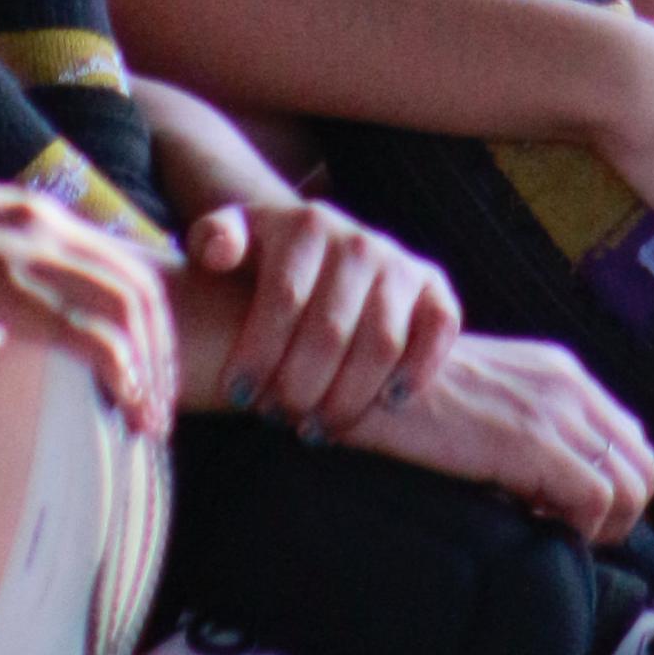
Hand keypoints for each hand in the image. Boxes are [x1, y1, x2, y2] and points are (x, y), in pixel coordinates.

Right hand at [0, 167, 177, 433]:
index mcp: (35, 217)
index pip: (123, 267)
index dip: (149, 327)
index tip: (151, 379)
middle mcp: (44, 223)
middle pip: (140, 289)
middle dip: (160, 355)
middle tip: (159, 413)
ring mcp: (24, 248)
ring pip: (122, 308)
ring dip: (145, 370)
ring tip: (147, 422)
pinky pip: (75, 327)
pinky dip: (110, 367)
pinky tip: (118, 401)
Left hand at [186, 196, 458, 433]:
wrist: (325, 255)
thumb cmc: (267, 263)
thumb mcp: (237, 239)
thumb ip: (216, 239)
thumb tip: (218, 255)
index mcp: (306, 225)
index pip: (283, 300)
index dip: (259, 354)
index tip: (238, 395)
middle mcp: (359, 241)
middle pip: (330, 332)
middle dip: (298, 387)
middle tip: (276, 419)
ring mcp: (401, 265)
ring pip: (380, 344)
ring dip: (348, 397)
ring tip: (316, 428)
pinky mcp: (436, 290)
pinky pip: (437, 334)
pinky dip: (416, 372)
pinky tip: (387, 404)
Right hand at [352, 331, 653, 541]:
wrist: (366, 383)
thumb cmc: (413, 402)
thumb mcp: (488, 400)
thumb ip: (530, 425)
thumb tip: (557, 486)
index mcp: (561, 373)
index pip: (631, 440)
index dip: (613, 488)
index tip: (572, 514)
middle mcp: (569, 385)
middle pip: (644, 466)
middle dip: (618, 513)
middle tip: (568, 533)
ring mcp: (554, 409)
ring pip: (630, 486)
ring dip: (600, 525)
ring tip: (551, 532)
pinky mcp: (532, 440)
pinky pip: (595, 499)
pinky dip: (575, 528)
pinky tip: (532, 527)